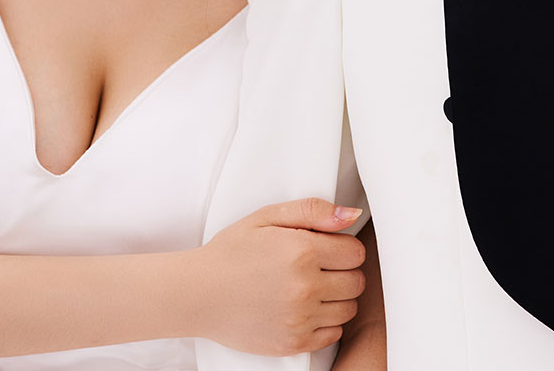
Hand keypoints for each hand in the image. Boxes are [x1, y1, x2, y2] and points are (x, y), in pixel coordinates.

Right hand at [198, 197, 366, 354]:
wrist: (196, 294)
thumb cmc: (230, 253)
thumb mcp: (267, 216)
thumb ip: (313, 210)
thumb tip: (353, 215)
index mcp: (302, 251)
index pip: (356, 253)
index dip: (343, 248)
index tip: (326, 249)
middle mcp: (305, 287)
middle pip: (356, 282)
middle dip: (343, 272)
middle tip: (318, 268)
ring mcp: (300, 318)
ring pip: (349, 309)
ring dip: (337, 298)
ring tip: (310, 288)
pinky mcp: (293, 343)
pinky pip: (333, 334)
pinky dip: (325, 322)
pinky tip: (304, 309)